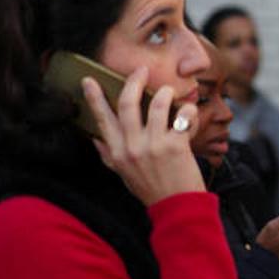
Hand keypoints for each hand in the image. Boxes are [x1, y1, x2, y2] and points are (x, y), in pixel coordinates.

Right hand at [86, 67, 204, 205]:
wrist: (177, 207)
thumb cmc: (151, 189)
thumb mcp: (123, 174)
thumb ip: (109, 155)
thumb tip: (95, 138)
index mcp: (117, 153)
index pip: (102, 119)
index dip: (94, 98)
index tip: (88, 80)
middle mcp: (132, 147)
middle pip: (127, 104)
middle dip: (134, 82)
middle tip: (141, 70)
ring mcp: (154, 145)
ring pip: (158, 104)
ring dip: (165, 93)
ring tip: (168, 92)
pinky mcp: (176, 145)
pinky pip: (183, 116)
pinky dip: (189, 110)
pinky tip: (190, 113)